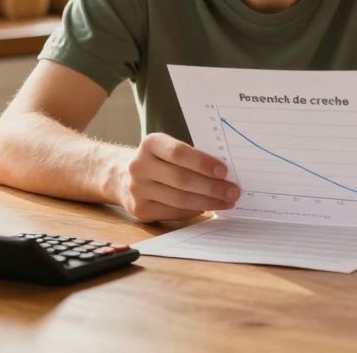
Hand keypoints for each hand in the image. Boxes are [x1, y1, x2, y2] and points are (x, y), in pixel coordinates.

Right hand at [116, 133, 240, 221]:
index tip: (224, 171)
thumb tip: (225, 173)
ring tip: (226, 201)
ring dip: (208, 202)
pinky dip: (194, 211)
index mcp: (150, 144)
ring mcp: (137, 190)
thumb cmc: (159, 160)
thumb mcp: (168, 149)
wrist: (122, 177)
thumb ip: (191, 156)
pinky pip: (173, 212)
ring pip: (179, 199)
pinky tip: (207, 208)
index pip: (179, 153)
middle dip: (212, 187)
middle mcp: (139, 166)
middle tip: (233, 191)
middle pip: (181, 179)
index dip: (203, 162)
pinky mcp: (140, 209)